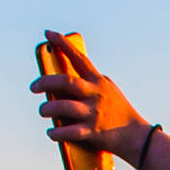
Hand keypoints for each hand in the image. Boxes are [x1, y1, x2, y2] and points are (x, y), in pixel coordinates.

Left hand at [30, 31, 150, 161]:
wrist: (136, 135)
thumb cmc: (117, 111)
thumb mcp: (106, 89)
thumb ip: (88, 82)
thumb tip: (59, 83)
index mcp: (98, 81)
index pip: (78, 57)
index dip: (62, 43)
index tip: (48, 33)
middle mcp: (95, 94)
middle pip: (66, 82)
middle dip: (45, 82)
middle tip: (33, 87)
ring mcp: (93, 113)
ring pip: (64, 107)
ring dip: (48, 109)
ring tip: (42, 111)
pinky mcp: (92, 132)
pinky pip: (69, 132)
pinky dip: (57, 133)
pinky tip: (51, 132)